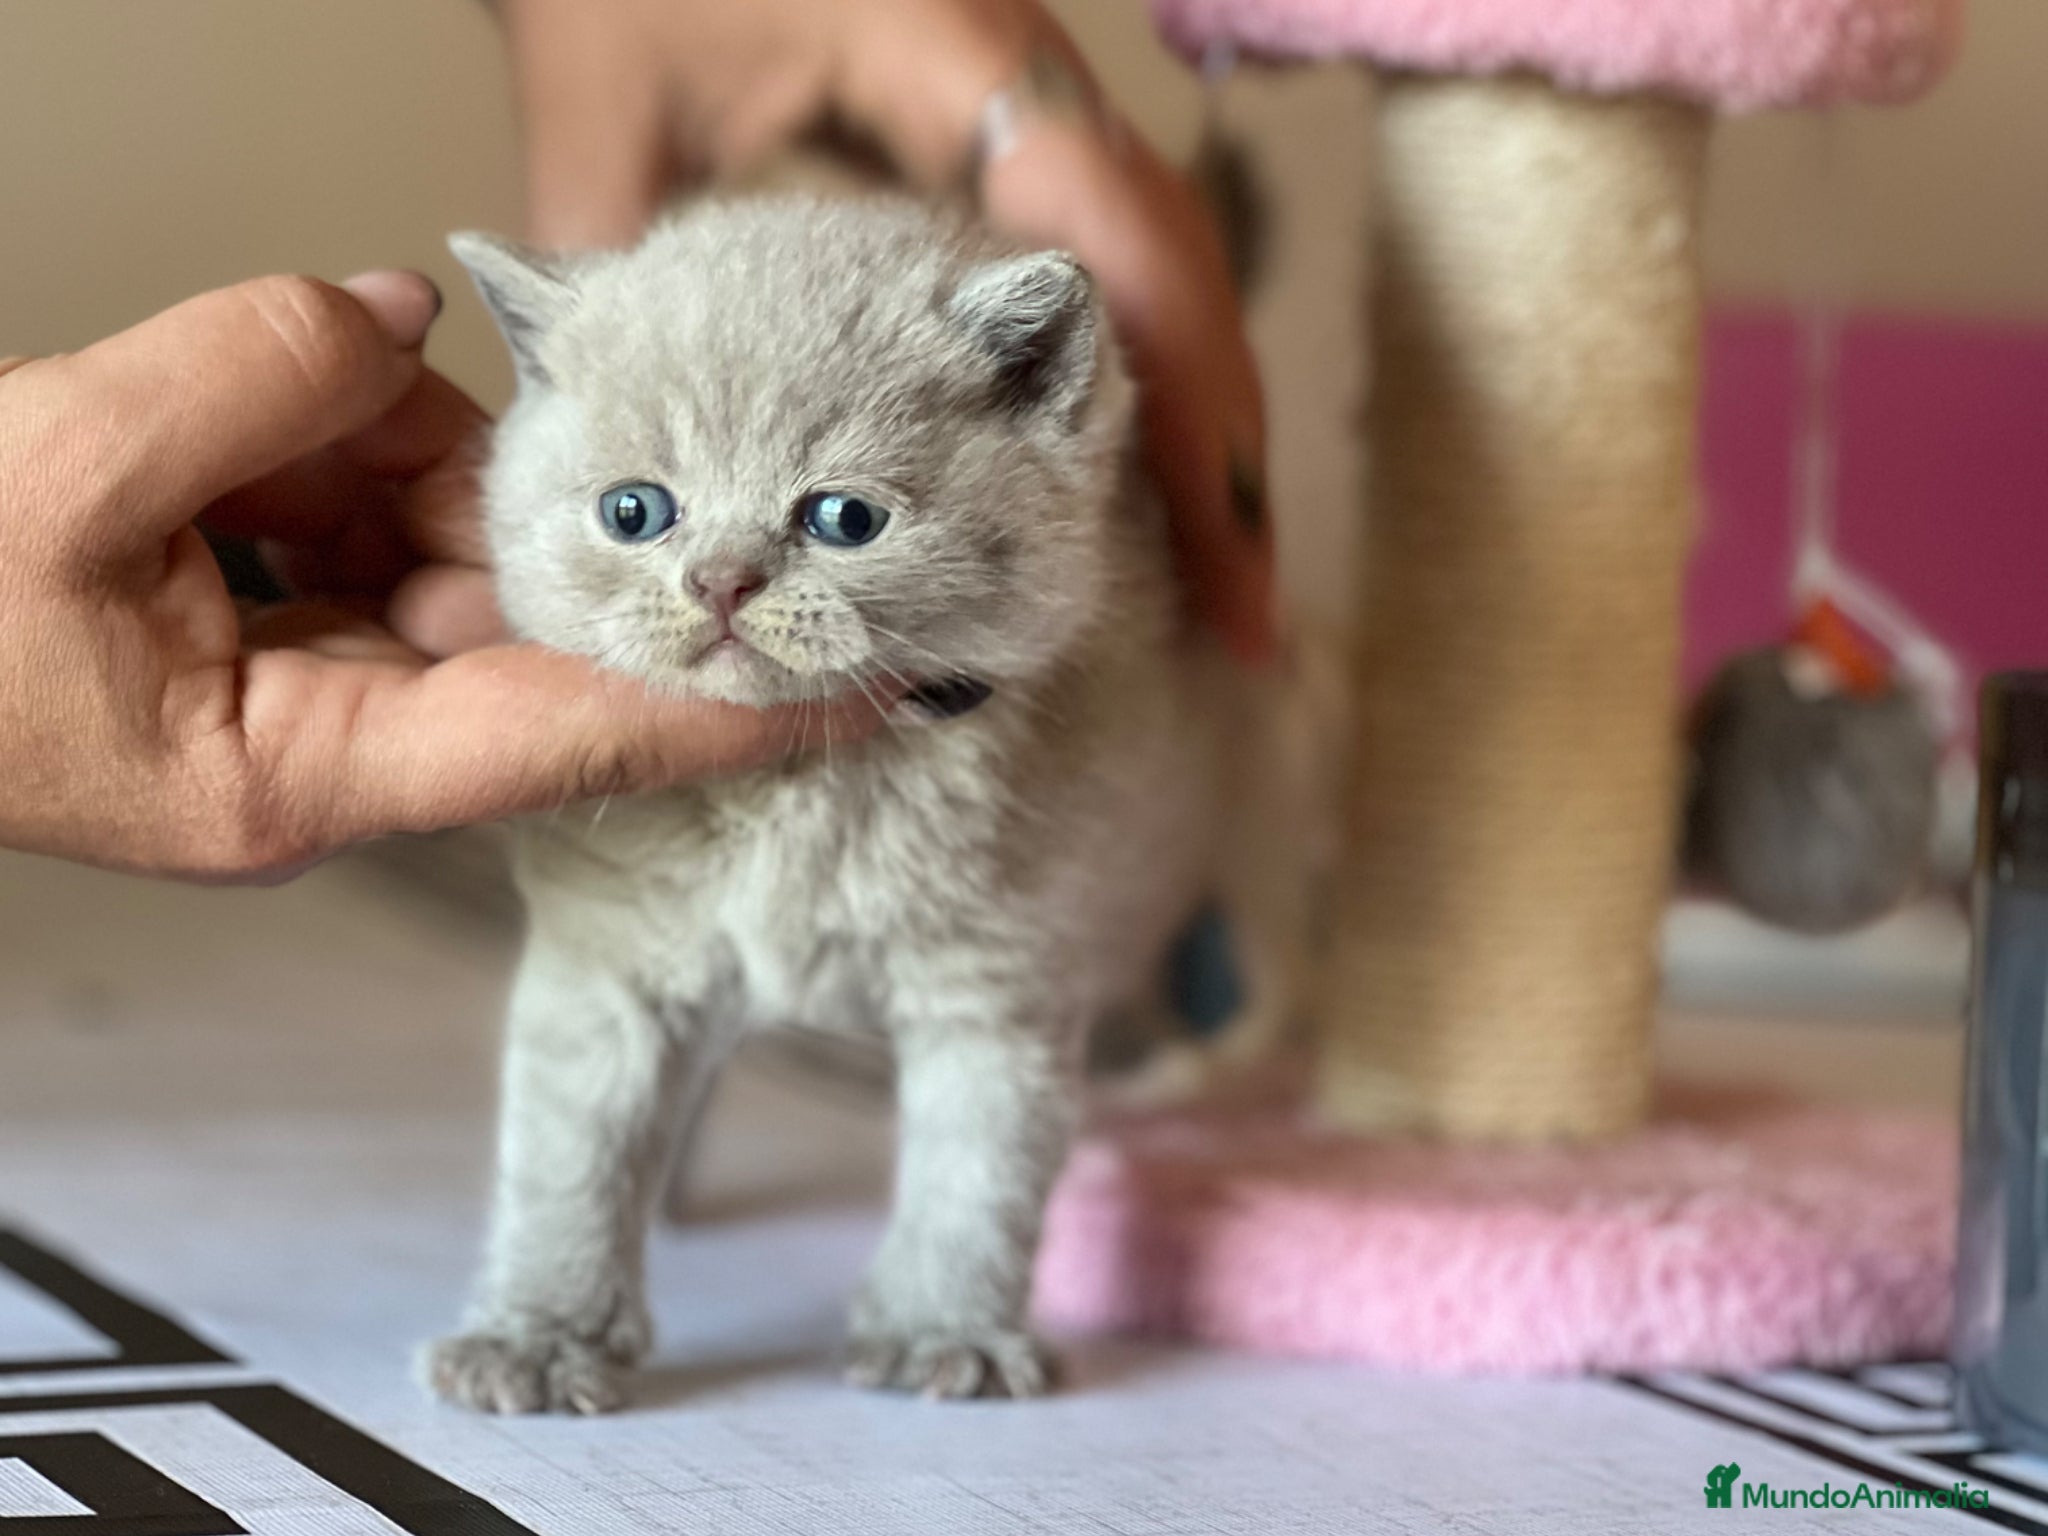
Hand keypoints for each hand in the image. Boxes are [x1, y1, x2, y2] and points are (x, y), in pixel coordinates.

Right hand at [0, 272, 882, 878]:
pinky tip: (295, 393)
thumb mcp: (52, 482)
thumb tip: (395, 318)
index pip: (577, 742)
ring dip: (397, 452)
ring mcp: (314, 668)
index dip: (731, 714)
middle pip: (519, 619)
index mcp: (308, 779)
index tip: (874, 689)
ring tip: (292, 407)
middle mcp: (342, 737)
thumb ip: (249, 381)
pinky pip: (370, 507)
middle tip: (636, 444)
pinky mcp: (282, 599)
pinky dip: (346, 435)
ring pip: (445, 544)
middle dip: (547, 522)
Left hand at [498, 0, 1273, 660]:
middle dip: (1221, 449)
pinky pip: (1122, 272)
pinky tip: (1150, 485)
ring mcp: (1039, 118)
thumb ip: (613, 258)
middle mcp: (1030, 90)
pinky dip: (1153, 385)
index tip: (1216, 539)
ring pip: (1170, 280)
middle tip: (1243, 614)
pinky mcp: (1020, 144)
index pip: (1119, 237)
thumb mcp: (600, 101)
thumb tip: (609, 447)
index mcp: (960, 61)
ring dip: (1204, 429)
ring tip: (1223, 579)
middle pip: (1179, 276)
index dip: (1182, 398)